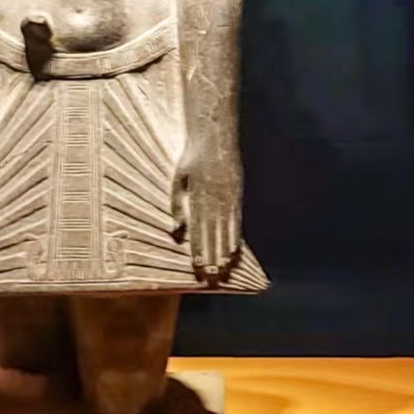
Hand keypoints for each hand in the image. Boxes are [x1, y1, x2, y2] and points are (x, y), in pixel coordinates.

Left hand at [172, 142, 241, 279]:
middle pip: (213, 233)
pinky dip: (235, 237)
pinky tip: (234, 251)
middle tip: (210, 274)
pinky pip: (237, 221)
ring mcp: (229, 198)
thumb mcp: (178, 179)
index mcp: (199, 196)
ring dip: (224, 250)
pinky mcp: (237, 196)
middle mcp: (215, 200)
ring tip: (223, 268)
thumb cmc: (191, 160)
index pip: (198, 228)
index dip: (198, 248)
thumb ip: (176, 205)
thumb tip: (175, 230)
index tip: (197, 265)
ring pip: (226, 230)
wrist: (215, 138)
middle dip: (212, 255)